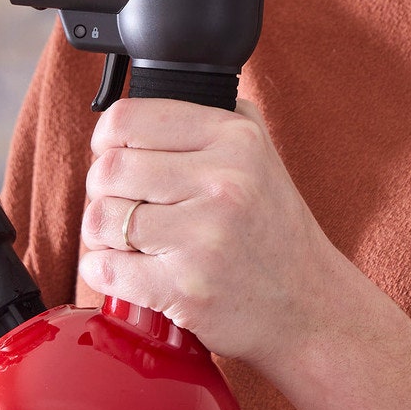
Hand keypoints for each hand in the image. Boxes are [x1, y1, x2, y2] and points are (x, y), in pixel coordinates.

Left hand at [78, 96, 347, 368]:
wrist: (310, 309)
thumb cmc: (277, 238)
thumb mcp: (264, 161)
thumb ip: (220, 121)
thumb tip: (157, 100)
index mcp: (236, 140)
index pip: (129, 118)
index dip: (107, 140)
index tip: (112, 156)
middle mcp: (223, 182)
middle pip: (109, 169)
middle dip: (102, 192)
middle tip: (121, 207)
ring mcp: (204, 237)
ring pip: (101, 219)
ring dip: (100, 235)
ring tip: (125, 242)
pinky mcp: (185, 288)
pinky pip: (105, 268)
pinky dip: (100, 271)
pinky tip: (125, 272)